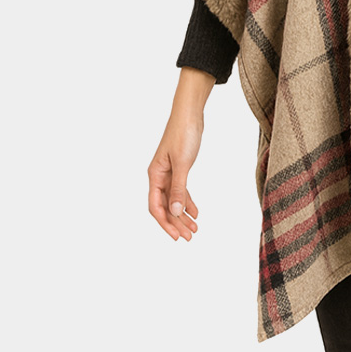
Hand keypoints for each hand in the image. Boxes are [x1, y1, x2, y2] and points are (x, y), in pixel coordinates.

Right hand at [148, 68, 213, 239]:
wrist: (190, 113)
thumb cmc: (184, 134)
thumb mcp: (183, 163)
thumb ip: (179, 187)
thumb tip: (174, 211)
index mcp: (155, 175)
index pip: (156, 207)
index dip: (165, 223)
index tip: (177, 237)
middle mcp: (159, 175)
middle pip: (165, 206)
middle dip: (176, 223)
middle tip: (189, 237)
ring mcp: (168, 172)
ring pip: (173, 200)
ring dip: (183, 214)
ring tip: (195, 229)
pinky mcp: (179, 167)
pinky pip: (181, 190)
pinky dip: (188, 201)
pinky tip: (195, 212)